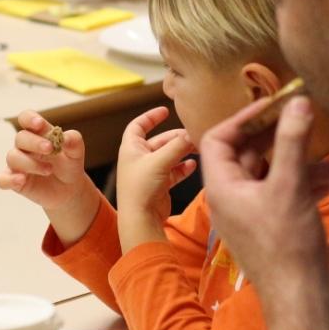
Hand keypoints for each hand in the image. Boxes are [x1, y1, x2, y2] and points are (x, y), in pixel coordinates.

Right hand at [0, 110, 101, 245]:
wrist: (70, 188)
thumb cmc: (69, 164)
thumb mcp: (76, 152)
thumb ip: (74, 141)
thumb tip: (66, 138)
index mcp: (38, 133)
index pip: (26, 118)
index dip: (29, 119)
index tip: (39, 124)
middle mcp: (25, 146)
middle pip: (20, 137)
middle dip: (34, 142)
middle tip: (50, 149)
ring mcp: (18, 164)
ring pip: (13, 157)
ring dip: (30, 163)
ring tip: (49, 170)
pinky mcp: (15, 181)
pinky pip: (2, 179)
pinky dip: (9, 179)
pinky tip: (21, 180)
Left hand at [115, 107, 195, 250]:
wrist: (141, 219)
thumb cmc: (142, 187)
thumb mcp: (160, 161)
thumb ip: (177, 146)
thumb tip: (192, 134)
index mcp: (131, 148)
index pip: (138, 126)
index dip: (150, 117)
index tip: (165, 111)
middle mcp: (139, 159)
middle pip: (159, 141)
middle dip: (176, 137)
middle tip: (193, 135)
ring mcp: (149, 173)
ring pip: (168, 156)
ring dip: (182, 152)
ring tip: (197, 149)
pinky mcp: (159, 186)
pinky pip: (173, 172)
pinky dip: (182, 168)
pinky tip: (193, 165)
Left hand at [197, 96, 328, 329]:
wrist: (301, 299)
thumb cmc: (286, 245)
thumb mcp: (290, 185)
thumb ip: (292, 141)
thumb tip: (297, 103)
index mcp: (222, 187)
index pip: (217, 140)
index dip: (242, 119)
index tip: (272, 106)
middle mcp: (232, 199)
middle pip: (248, 154)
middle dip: (279, 137)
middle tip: (303, 120)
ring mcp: (252, 214)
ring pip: (273, 174)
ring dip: (302, 163)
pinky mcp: (272, 227)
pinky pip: (285, 194)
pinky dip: (307, 184)